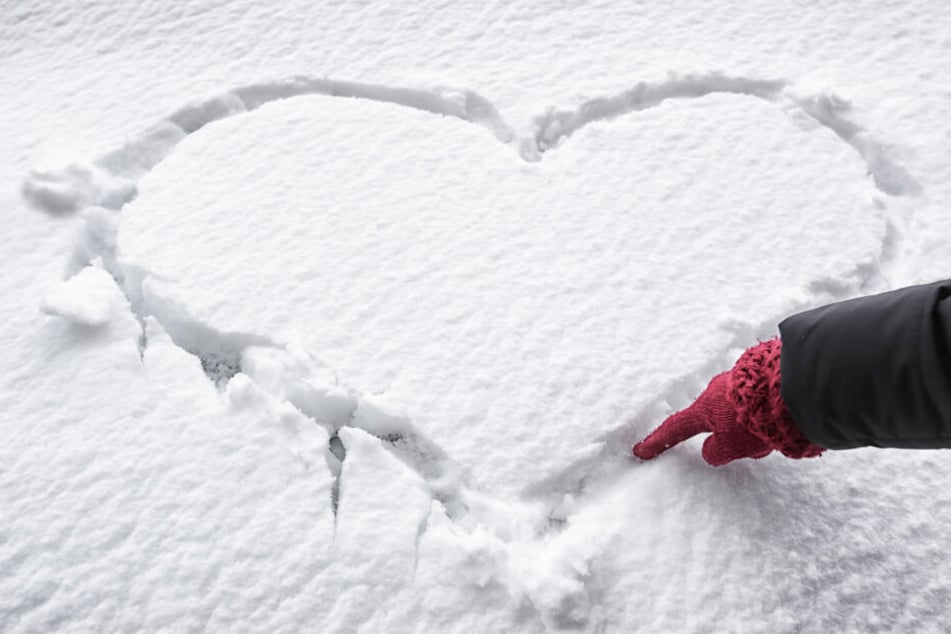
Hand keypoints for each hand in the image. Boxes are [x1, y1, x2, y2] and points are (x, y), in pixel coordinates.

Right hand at [632, 340, 823, 465]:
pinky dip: (768, 415)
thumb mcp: (733, 446)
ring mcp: (738, 382)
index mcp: (704, 409)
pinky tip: (786, 418)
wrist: (789, 388)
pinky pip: (758, 403)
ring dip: (756, 428)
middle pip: (716, 422)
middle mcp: (716, 392)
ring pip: (741, 416)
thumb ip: (717, 452)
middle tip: (756, 444)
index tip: (641, 450)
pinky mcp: (759, 378)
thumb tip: (712, 450)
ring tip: (777, 433)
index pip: (676, 428)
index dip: (658, 441)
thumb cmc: (755, 418)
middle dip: (734, 436)